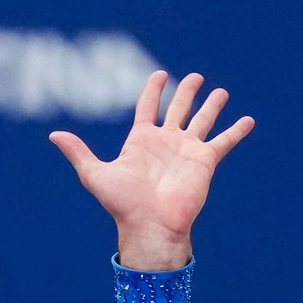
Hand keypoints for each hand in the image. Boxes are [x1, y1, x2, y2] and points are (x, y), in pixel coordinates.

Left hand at [50, 71, 253, 269]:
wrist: (150, 226)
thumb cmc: (123, 205)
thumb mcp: (96, 174)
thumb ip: (78, 153)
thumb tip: (54, 136)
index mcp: (141, 141)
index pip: (147, 108)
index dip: (152, 90)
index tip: (158, 75)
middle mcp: (166, 143)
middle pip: (178, 109)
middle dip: (185, 92)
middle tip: (193, 77)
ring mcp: (186, 151)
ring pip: (202, 120)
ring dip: (212, 105)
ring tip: (221, 91)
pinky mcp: (205, 161)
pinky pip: (224, 141)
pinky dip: (236, 131)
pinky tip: (248, 120)